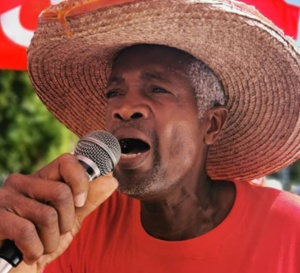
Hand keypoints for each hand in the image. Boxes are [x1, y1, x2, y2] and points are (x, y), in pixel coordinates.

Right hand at [0, 153, 117, 271]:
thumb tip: (112, 179)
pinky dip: (35, 250)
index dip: (80, 181)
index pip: (67, 161)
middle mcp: (22, 182)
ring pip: (47, 215)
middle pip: (61, 192)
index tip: (80, 202)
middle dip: (67, 221)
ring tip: (42, 244)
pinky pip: (27, 232)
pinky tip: (29, 252)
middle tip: (57, 232)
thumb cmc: (43, 240)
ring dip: (52, 240)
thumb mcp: (70, 220)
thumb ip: (89, 200)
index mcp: (42, 179)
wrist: (18, 268)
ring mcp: (6, 198)